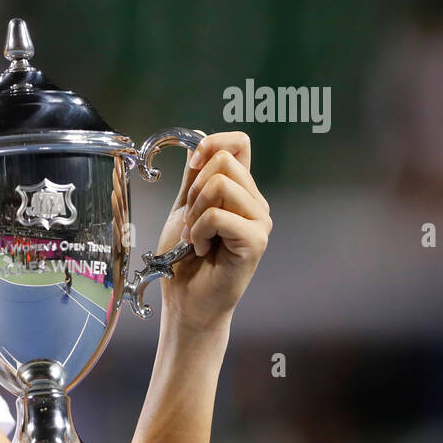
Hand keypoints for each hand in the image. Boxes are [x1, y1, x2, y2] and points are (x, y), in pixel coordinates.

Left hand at [154, 131, 271, 329]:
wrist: (187, 299)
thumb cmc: (184, 260)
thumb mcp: (183, 209)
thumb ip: (193, 178)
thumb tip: (198, 144)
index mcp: (239, 190)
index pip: (239, 143)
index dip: (212, 143)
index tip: (192, 164)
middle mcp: (254, 202)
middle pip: (224, 161)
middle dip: (194, 189)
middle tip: (190, 220)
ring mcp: (259, 220)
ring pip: (220, 186)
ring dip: (195, 213)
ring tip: (193, 237)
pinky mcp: (256, 240)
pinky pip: (219, 215)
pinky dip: (198, 231)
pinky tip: (199, 248)